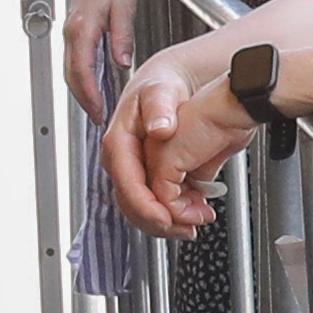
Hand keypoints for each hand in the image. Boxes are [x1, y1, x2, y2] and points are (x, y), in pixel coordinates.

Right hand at [62, 0, 141, 110]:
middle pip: (71, 73)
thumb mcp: (125, 7)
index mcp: (81, 25)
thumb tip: (122, 62)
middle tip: (98, 117)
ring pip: (71, 69)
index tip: (98, 110)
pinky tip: (95, 87)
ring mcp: (71, 31)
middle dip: (83, 98)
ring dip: (81, 90)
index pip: (81, 68)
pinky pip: (75, 60)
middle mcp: (71, 30)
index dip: (89, 93)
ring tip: (97, 108)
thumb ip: (122, 36)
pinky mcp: (75, 32)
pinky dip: (82, 77)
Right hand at [102, 44, 255, 235]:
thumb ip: (160, 107)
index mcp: (119, 141)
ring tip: (192, 225)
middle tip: (187, 228)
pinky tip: (192, 212)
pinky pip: (152, 202)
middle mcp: (121, 159)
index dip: (145, 206)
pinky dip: (171, 213)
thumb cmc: (162, 85)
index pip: (126, 183)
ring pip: (141, 208)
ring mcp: (132, 169)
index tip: (166, 218)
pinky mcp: (145, 175)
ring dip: (166, 223)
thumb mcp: (162, 90)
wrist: (168, 84)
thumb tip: (159, 128)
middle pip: (131, 203)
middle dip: (158, 222)